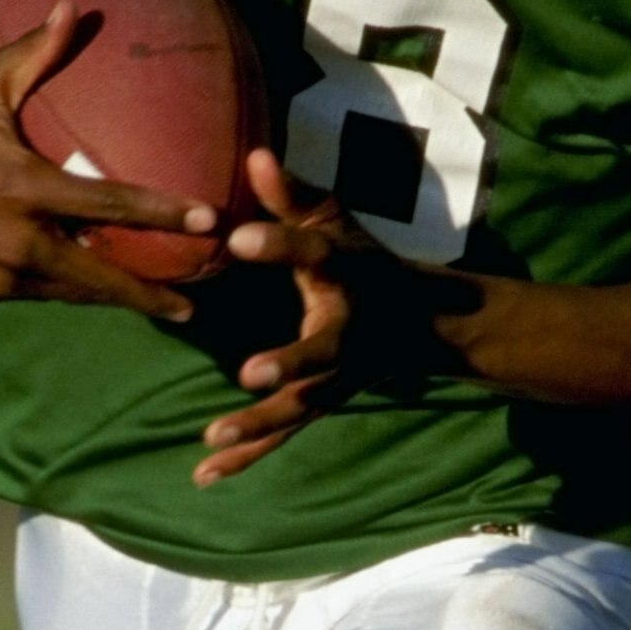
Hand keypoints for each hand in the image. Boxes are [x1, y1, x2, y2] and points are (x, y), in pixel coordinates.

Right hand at [0, 2, 217, 317]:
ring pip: (72, 293)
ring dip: (114, 298)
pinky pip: (41, 294)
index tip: (206, 221)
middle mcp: (16, 239)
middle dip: (148, 293)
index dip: (161, 213)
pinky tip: (102, 292)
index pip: (108, 204)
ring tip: (160, 303)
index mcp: (23, 187)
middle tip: (194, 303)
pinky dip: (72, 292)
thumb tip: (74, 4)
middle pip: (99, 276)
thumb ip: (34, 52)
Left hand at [195, 151, 457, 482]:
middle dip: (288, 364)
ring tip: (211, 438)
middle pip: (320, 351)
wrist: (427, 326)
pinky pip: (283, 433)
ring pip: (301, 405)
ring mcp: (338, 375)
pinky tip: (203, 475)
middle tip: (249, 374)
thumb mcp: (337, 223)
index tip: (238, 237)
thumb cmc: (368, 264)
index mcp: (346, 274)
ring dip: (258, 424)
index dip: (279, 244)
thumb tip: (254, 153)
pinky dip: (246, 456)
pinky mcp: (323, 402)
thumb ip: (293, 195)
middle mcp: (346, 330)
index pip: (313, 253)